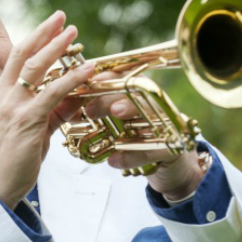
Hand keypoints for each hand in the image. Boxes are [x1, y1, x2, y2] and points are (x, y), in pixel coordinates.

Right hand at [0, 11, 94, 208]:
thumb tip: (76, 96)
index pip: (17, 57)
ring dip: (58, 48)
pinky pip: (53, 93)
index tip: (53, 24)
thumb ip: (53, 111)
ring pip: (37, 68)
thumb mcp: (36, 130)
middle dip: (45, 33)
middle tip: (64, 18)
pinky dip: (72, 78)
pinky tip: (88, 68)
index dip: (36, 37)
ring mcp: (13, 107)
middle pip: (25, 54)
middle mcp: (4, 96)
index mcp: (1, 95)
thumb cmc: (15, 160)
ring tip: (75, 34)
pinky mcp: (26, 121)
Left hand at [83, 71, 204, 200]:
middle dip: (110, 99)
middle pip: (136, 91)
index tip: (88, 84)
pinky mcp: (173, 147)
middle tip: (90, 111)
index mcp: (142, 93)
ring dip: (128, 121)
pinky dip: (132, 156)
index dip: (106, 78)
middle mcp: (156, 104)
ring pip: (148, 115)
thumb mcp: (118, 123)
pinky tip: (113, 161)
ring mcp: (167, 124)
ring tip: (108, 125)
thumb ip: (98, 112)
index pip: (125, 76)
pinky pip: (153, 149)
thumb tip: (67, 103)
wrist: (169, 165)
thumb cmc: (139, 139)